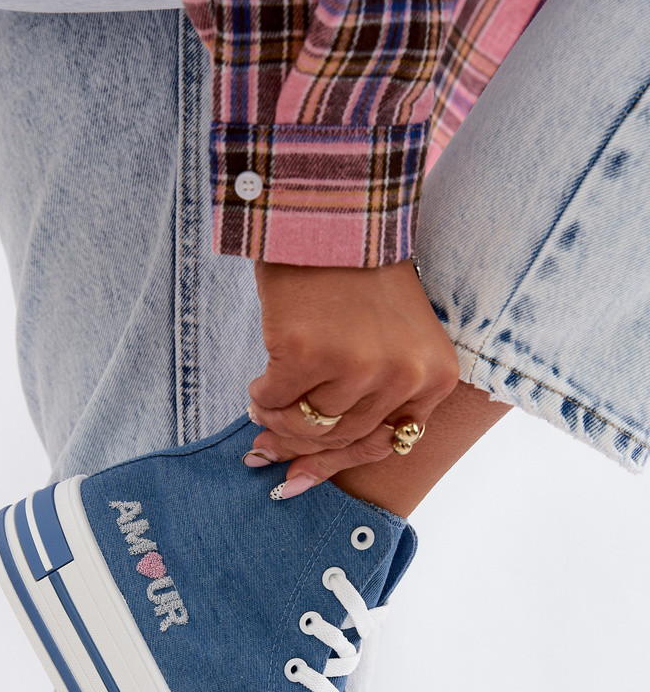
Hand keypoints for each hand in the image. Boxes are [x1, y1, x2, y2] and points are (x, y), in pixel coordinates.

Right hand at [246, 257, 459, 489]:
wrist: (337, 213)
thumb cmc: (364, 278)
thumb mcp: (397, 340)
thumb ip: (376, 398)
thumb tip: (313, 464)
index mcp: (434, 377)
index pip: (384, 442)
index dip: (337, 463)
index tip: (300, 478)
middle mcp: (401, 375)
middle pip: (344, 439)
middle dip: (299, 448)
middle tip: (265, 448)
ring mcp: (356, 365)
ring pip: (308, 425)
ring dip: (277, 421)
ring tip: (261, 410)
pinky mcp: (307, 352)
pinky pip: (276, 398)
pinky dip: (262, 397)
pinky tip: (258, 388)